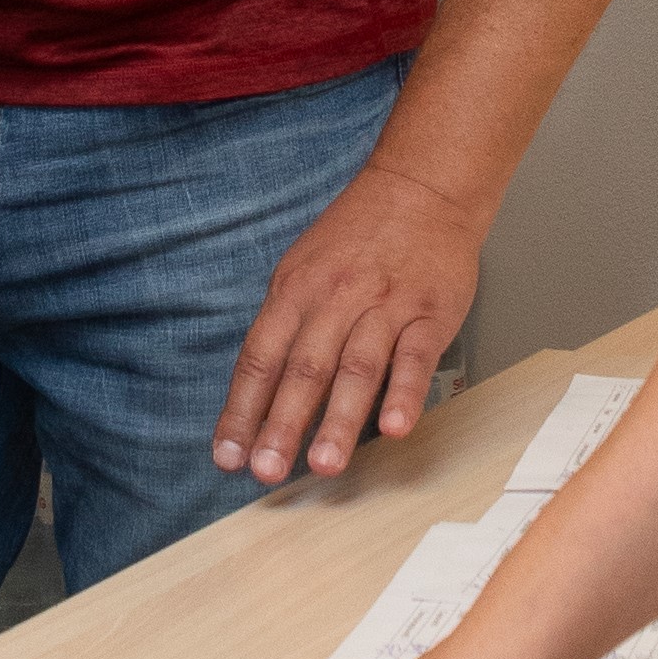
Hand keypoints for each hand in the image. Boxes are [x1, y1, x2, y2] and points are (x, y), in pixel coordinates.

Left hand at [214, 157, 483, 484]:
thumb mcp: (304, 269)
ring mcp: (384, 306)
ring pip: (356, 368)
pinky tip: (394, 428)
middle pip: (302, 369)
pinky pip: (415, 357)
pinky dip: (404, 394)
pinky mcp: (429, 312)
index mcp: (295, 291)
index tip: (228, 456)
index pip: (260, 359)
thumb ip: (286, 328)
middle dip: (281, 424)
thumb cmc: (358, 236)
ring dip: (338, 420)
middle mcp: (334, 299)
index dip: (242, 410)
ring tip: (323, 465)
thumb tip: (260, 394)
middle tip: (267, 471)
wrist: (422, 186)